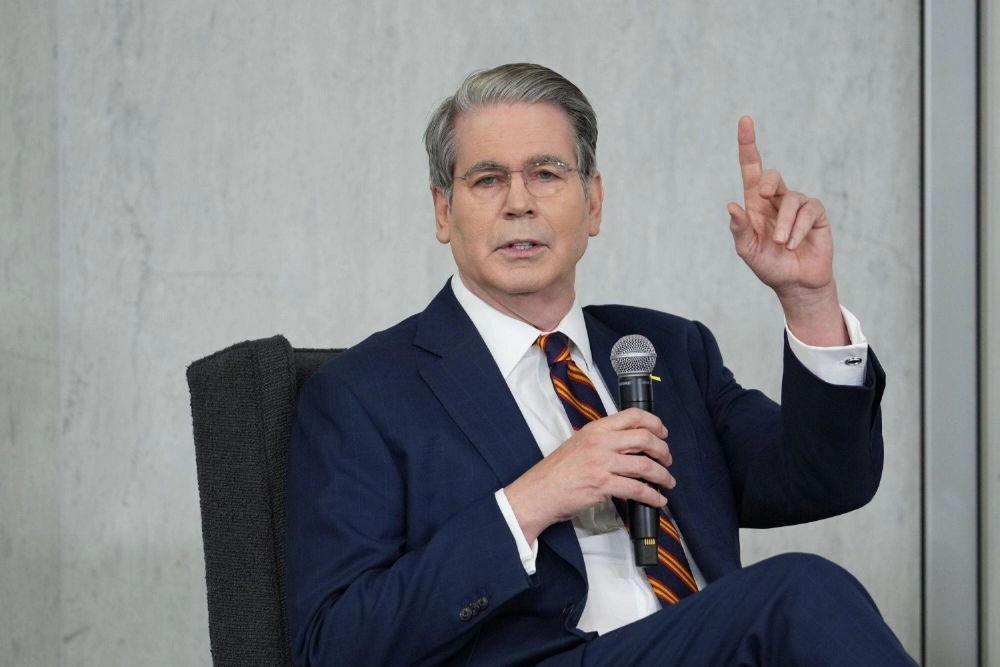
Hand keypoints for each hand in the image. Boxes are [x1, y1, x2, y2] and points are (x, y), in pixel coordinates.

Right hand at [503, 408, 673, 544]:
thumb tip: (630, 444)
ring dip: (663, 475)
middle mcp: (601, 442)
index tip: (662, 433)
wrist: (539, 491)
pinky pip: (637, 489)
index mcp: (596, 428)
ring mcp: (602, 463)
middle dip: (663, 450)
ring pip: (645, 465)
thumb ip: (604, 440)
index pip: (633, 416)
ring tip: (667, 481)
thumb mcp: (579, 443)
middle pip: (645, 439)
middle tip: (667, 459)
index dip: (654, 423)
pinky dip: (652, 496)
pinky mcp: (602, 485)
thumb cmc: (557, 471)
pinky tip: (657, 500)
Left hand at [727, 116, 833, 298]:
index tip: (745, 120)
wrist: (795, 283)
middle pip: (772, 177)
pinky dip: (799, 229)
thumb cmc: (769, 264)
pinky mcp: (816, 215)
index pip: (751, 168)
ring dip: (784, 224)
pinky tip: (794, 245)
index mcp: (755, 204)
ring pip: (791, 199)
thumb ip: (739, 229)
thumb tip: (731, 207)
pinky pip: (809, 212)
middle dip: (768, 183)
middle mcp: (776, 200)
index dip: (748, 144)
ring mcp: (797, 206)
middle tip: (763, 195)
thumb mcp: (747, 250)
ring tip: (782, 244)